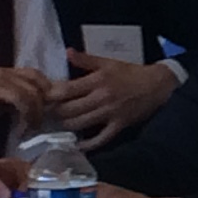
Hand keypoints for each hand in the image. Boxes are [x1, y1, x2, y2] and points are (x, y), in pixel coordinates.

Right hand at [0, 66, 51, 139]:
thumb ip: (17, 103)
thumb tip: (38, 112)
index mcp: (9, 73)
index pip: (39, 77)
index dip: (48, 95)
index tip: (49, 115)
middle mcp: (7, 72)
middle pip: (41, 83)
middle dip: (47, 104)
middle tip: (42, 124)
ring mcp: (1, 78)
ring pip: (34, 92)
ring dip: (37, 113)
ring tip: (31, 129)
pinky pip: (22, 99)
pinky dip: (27, 115)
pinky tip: (22, 129)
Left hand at [45, 51, 177, 146]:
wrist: (157, 85)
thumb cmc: (131, 73)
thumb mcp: (108, 62)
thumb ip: (86, 59)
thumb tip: (67, 52)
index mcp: (98, 80)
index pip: (67, 90)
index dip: (50, 95)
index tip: (40, 98)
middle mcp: (102, 98)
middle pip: (69, 110)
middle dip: (53, 113)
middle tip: (43, 114)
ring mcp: (110, 114)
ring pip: (80, 124)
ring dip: (65, 126)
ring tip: (55, 125)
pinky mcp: (119, 126)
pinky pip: (100, 139)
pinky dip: (87, 145)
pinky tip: (76, 145)